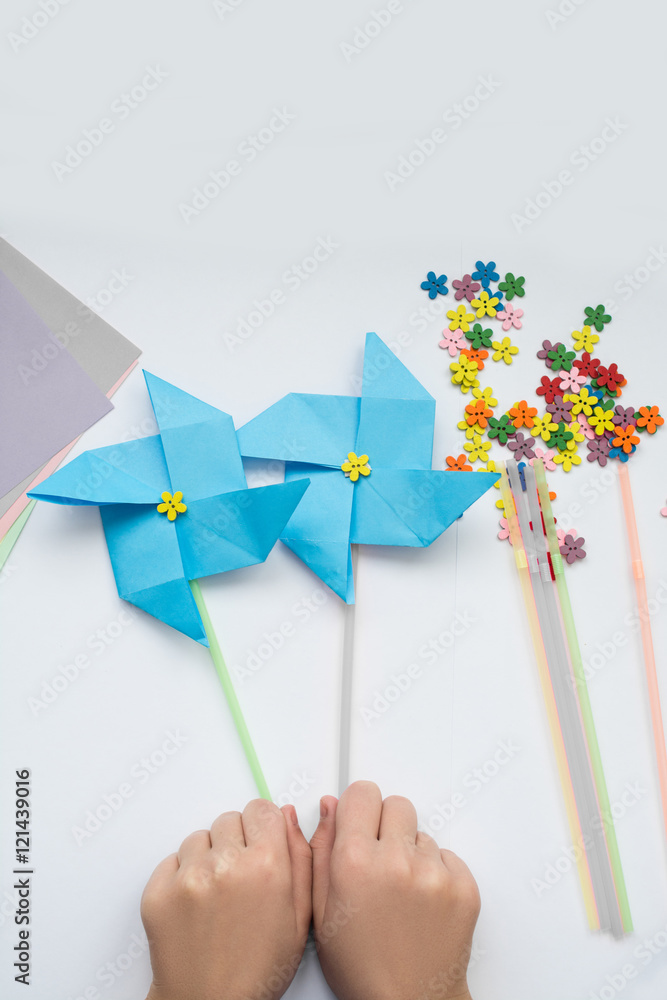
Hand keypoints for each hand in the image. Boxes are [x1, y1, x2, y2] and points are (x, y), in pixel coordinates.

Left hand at [141, 799, 311, 999]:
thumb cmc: (258, 969)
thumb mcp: (300, 916)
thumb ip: (300, 857)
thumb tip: (286, 814)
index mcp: (266, 866)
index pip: (261, 809)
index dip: (263, 827)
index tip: (260, 844)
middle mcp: (225, 864)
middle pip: (230, 820)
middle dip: (236, 842)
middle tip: (239, 879)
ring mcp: (188, 877)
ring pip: (199, 838)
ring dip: (208, 857)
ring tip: (217, 896)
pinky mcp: (158, 892)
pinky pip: (172, 860)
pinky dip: (182, 876)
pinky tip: (196, 906)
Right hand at [310, 780, 479, 999]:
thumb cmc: (362, 967)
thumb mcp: (322, 911)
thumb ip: (321, 850)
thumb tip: (330, 806)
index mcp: (355, 861)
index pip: (362, 792)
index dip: (359, 809)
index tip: (359, 824)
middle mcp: (396, 860)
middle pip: (396, 805)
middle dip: (386, 826)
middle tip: (380, 862)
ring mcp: (434, 873)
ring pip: (421, 834)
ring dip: (411, 853)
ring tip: (401, 893)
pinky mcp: (463, 886)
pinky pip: (447, 856)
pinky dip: (436, 873)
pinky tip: (421, 904)